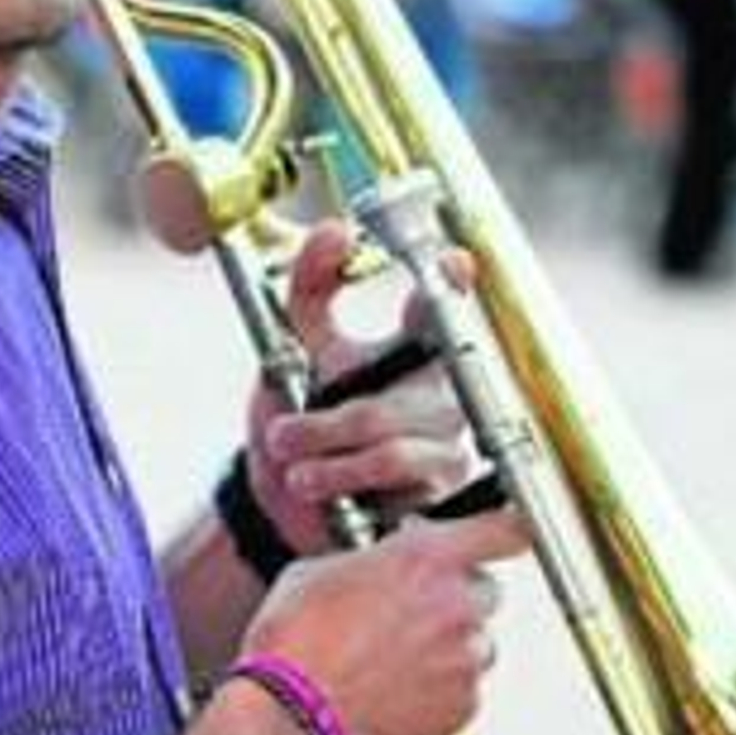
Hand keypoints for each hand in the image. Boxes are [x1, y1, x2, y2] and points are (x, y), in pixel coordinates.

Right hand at [238, 505, 526, 734]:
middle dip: (457, 598)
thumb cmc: (291, 647)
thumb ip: (369, 561)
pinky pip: (464, 691)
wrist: (285, 722)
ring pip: (474, 646)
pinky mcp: (461, 710)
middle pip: (486, 592)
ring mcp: (464, 662)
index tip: (498, 537)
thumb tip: (377, 563)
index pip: (503, 530)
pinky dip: (439, 691)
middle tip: (414, 612)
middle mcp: (457, 606)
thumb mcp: (318, 571)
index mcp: (425, 559)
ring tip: (394, 663)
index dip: (501, 532)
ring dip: (448, 648)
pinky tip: (394, 694)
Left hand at [244, 220, 475, 556]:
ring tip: (296, 474)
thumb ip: (309, 287)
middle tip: (282, 437)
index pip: (441, 306)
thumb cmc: (299, 417)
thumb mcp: (290, 348)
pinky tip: (334, 504)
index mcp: (410, 350)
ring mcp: (444, 448)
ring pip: (392, 453)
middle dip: (325, 426)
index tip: (453, 262)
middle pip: (388, 405)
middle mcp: (438, 395)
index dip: (452, 283)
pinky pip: (399, 494)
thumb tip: (334, 230)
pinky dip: (349, 495)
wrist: (284, 504)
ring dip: (330, 466)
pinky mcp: (440, 498)